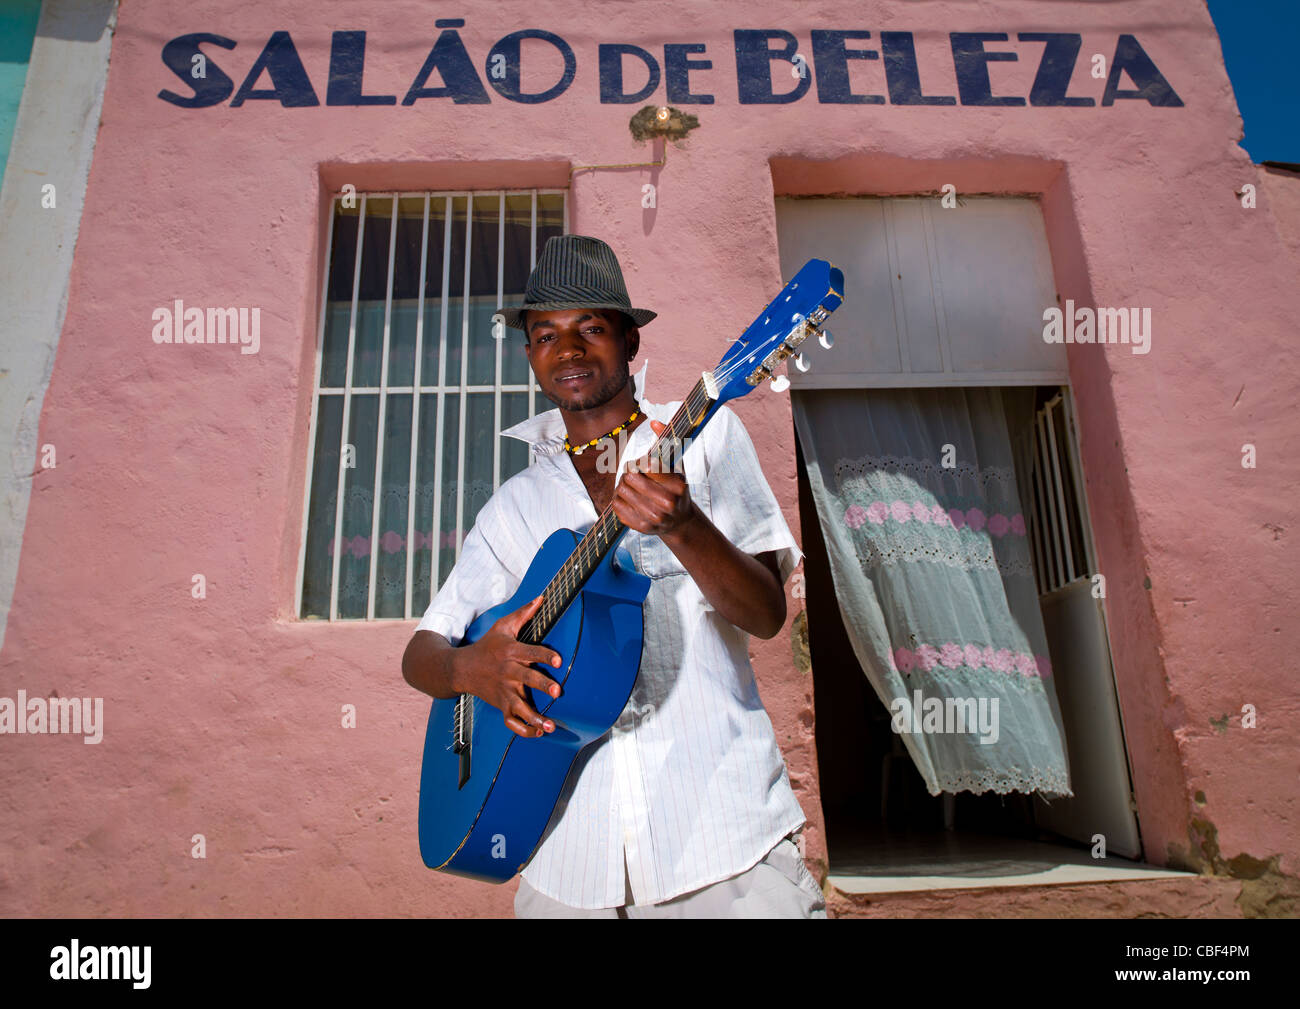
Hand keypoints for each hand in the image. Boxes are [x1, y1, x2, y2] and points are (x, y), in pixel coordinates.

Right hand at [452, 593, 562, 738]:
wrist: (460, 668)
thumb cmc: (486, 646)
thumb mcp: (502, 627)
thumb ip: (523, 614)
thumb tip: (541, 597)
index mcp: (511, 652)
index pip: (530, 653)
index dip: (545, 656)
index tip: (558, 660)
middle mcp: (508, 673)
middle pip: (528, 680)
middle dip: (542, 686)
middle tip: (556, 692)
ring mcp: (504, 692)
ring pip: (520, 707)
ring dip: (535, 718)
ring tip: (549, 726)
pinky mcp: (501, 705)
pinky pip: (511, 722)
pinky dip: (523, 730)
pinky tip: (538, 733)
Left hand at [614, 420, 698, 538]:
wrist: (680, 522)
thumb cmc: (677, 489)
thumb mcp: (677, 466)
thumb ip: (667, 442)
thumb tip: (654, 422)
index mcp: (677, 485)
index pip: (646, 465)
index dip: (640, 462)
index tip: (642, 464)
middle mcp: (667, 503)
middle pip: (630, 477)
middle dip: (629, 472)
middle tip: (633, 473)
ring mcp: (654, 517)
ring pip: (621, 491)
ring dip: (622, 485)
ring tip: (631, 486)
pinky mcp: (641, 527)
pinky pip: (617, 506)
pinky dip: (619, 499)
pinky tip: (628, 498)